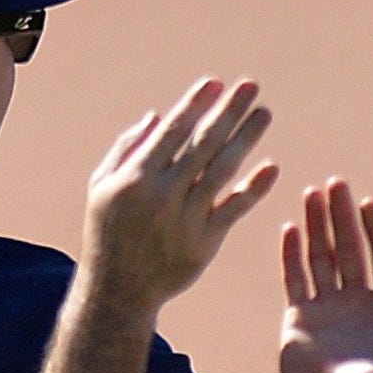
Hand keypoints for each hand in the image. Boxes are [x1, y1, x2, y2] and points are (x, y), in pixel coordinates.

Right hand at [76, 77, 278, 310]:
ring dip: (246, 139)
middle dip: (228, 112)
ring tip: (264, 114)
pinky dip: (253, 188)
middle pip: (202, 144)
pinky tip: (271, 168)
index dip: (196, 105)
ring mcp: (185, 219)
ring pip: (222, 171)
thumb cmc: (108, 231)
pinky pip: (234, 210)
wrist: (118, 289)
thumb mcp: (101, 187)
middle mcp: (162, 195)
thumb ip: (127, 148)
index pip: (172, 132)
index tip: (216, 82)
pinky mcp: (204, 242)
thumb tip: (159, 116)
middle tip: (250, 86)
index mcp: (135, 177)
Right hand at [276, 181, 372, 372]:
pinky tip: (289, 226)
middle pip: (351, 248)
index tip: (368, 203)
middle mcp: (358, 302)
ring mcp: (327, 307)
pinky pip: (294, 276)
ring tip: (311, 192)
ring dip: (317, 225)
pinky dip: (291, 252)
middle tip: (336, 184)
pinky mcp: (298, 316)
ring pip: (321, 255)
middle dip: (344, 216)